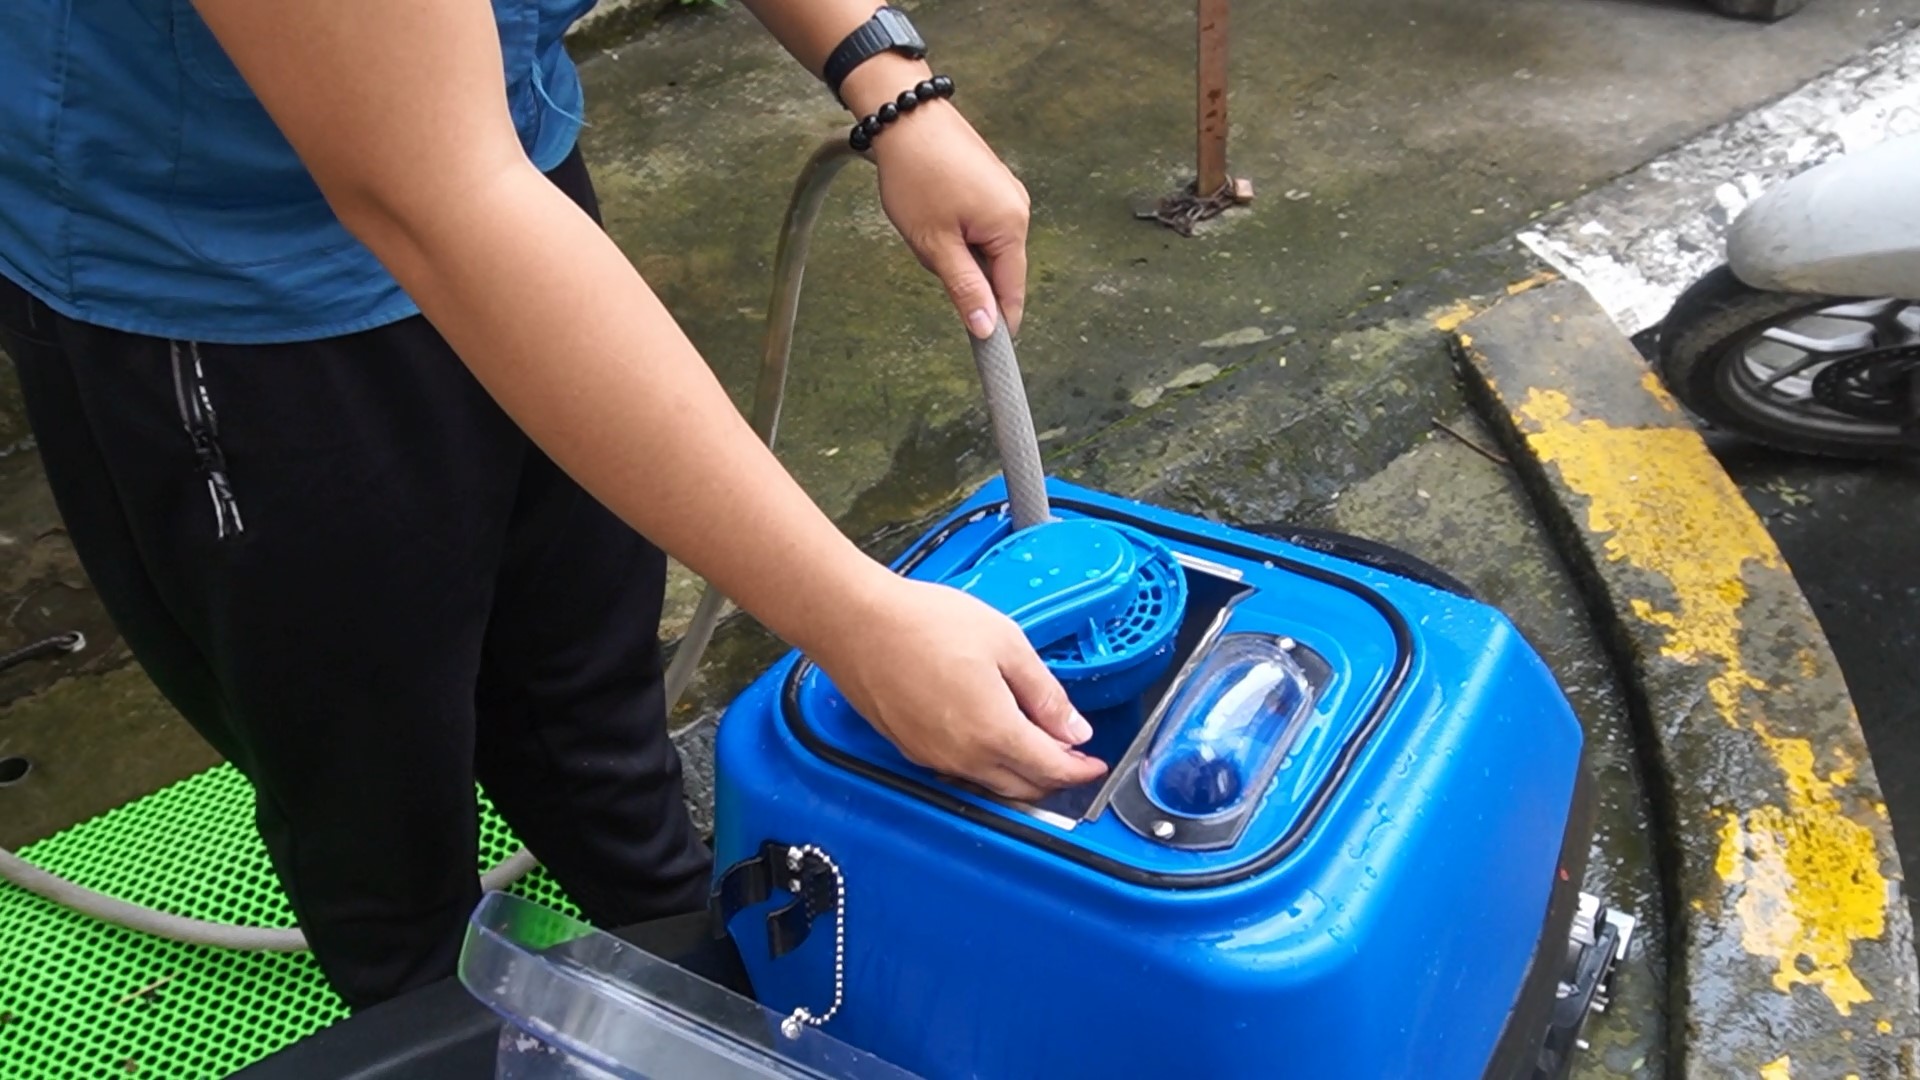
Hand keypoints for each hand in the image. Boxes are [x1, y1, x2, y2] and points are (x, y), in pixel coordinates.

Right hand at [814, 577, 1108, 800]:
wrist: (856, 622)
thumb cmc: (923, 623)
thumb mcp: (1005, 643)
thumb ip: (1045, 692)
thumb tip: (1074, 728)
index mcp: (994, 732)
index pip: (1052, 768)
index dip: (1081, 770)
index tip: (1096, 763)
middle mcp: (963, 757)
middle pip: (1023, 788)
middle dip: (1055, 777)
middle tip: (1072, 755)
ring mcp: (933, 757)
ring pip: (991, 785)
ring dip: (1021, 775)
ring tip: (1036, 746)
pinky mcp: (911, 749)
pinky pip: (961, 772)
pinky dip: (987, 767)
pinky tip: (991, 739)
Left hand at [868, 99, 1030, 339]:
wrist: (905, 115)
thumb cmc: (916, 174)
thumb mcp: (935, 243)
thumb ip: (965, 288)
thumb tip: (987, 328)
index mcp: (1011, 226)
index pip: (1012, 292)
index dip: (998, 322)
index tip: (986, 349)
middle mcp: (1018, 209)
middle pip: (998, 270)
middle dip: (964, 274)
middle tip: (930, 250)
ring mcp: (1007, 194)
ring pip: (984, 248)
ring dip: (957, 251)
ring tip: (927, 223)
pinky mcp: (992, 184)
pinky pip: (979, 226)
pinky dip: (956, 231)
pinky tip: (933, 212)